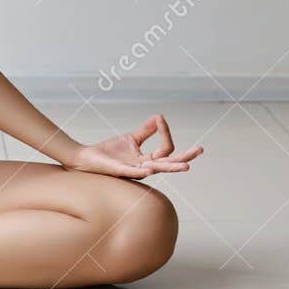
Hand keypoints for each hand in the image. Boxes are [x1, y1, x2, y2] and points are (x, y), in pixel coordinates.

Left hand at [62, 113, 204, 179]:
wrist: (87, 158)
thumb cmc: (109, 152)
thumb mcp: (131, 138)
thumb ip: (146, 131)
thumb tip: (160, 116)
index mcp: (148, 160)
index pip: (166, 149)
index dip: (165, 133)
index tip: (160, 119)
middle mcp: (145, 167)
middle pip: (170, 163)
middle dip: (185, 157)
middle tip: (201, 149)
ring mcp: (134, 170)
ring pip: (157, 169)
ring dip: (171, 168)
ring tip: (186, 167)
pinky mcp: (120, 171)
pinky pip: (134, 172)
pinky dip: (143, 171)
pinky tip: (151, 169)